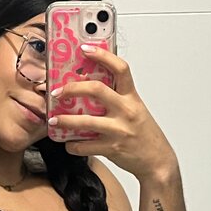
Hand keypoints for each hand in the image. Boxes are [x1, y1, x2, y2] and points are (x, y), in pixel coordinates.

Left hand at [49, 45, 177, 181]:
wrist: (157, 161)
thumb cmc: (145, 135)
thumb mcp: (135, 110)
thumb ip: (117, 99)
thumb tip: (91, 89)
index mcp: (132, 97)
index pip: (120, 68)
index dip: (102, 56)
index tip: (85, 49)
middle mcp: (126, 111)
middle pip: (96, 90)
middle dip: (72, 88)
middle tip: (57, 92)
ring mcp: (118, 130)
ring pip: (86, 121)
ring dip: (65, 120)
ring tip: (53, 119)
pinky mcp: (112, 148)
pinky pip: (85, 146)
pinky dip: (73, 146)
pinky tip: (69, 143)